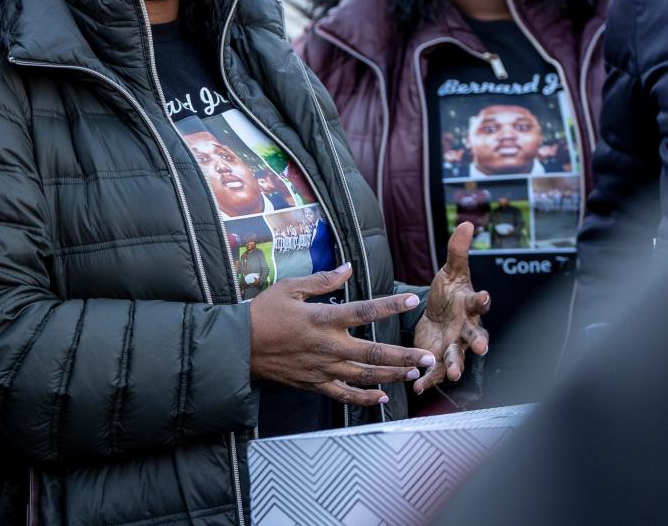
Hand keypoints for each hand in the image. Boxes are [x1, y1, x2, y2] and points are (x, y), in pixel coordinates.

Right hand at [249, 263, 436, 406]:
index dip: (390, 306)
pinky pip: (344, 394)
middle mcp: (329, 346)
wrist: (238, 346)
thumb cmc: (262, 313)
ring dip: (392, 375)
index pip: (365, 311)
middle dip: (405, 355)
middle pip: (375, 352)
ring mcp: (323, 368)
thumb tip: (348, 268)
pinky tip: (381, 397)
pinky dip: (364, 398)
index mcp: (324, 319)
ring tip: (414, 374)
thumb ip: (323, 280)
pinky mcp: (315, 384)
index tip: (411, 303)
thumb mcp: (290, 288)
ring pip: (365, 375)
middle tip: (428, 357)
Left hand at [412, 221, 489, 394]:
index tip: (485, 296)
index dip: (482, 299)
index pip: (478, 302)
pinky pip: (434, 372)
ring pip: (457, 358)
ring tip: (454, 375)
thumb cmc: (449, 292)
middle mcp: (466, 329)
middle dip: (478, 341)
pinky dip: (427, 379)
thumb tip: (466, 223)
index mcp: (469, 306)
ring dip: (456, 366)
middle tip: (481, 346)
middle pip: (476, 335)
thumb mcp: (451, 270)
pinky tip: (417, 386)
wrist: (437, 314)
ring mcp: (454, 346)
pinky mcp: (438, 359)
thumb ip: (457, 250)